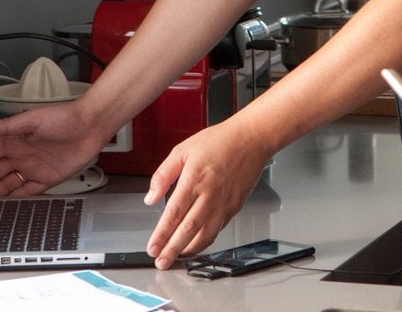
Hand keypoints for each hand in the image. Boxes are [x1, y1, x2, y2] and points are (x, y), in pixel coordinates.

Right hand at [0, 100, 108, 197]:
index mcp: (12, 140)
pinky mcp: (45, 179)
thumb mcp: (33, 119)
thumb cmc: (65, 117)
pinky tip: (1, 208)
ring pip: (4, 185)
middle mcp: (19, 155)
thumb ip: (8, 126)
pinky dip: (12, 200)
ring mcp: (31, 168)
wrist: (91, 126)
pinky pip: (25, 192)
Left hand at [143, 117, 274, 267]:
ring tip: (177, 257)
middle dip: (172, 249)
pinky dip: (206, 240)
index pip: (173, 214)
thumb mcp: (183, 150)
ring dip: (190, 250)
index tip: (152, 248)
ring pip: (206, 235)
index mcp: (194, 180)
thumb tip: (150, 197)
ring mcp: (224, 202)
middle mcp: (210, 195)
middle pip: (188, 230)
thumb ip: (163, 174)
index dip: (161, 235)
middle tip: (161, 261)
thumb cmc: (220, 141)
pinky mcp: (235, 206)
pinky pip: (219, 229)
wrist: (251, 139)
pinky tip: (197, 243)